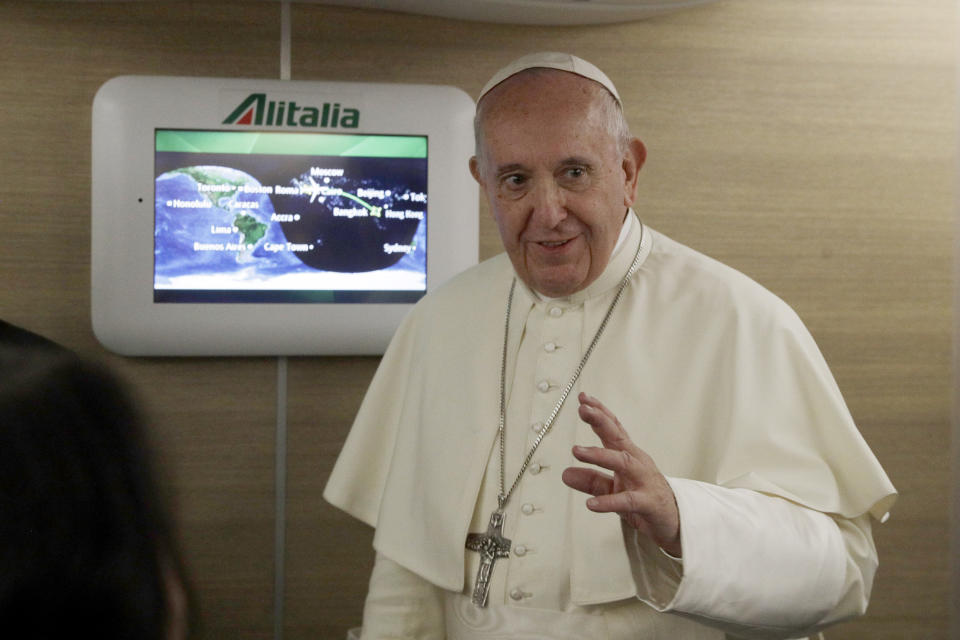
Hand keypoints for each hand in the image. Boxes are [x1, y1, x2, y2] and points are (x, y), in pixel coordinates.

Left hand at [561, 392, 681, 556]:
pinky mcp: (647, 503)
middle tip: (583, 410)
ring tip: (577, 451)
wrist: (675, 521)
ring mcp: (643, 481)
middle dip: (600, 421)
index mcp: (628, 454)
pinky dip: (609, 502)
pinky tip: (591, 504)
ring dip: (599, 455)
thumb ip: (591, 480)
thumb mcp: (613, 488)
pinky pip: (627, 501)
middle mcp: (636, 462)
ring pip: (622, 463)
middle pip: (617, 437)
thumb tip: (565, 474)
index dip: (599, 412)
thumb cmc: (644, 498)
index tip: (583, 398)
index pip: (613, 428)